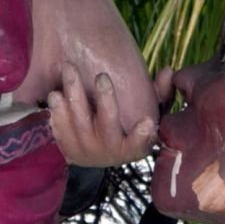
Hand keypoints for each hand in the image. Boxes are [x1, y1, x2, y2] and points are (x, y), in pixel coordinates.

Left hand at [48, 63, 173, 166]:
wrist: (97, 149)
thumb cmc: (128, 125)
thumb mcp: (148, 110)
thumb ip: (160, 92)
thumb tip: (168, 71)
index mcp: (133, 148)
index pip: (139, 144)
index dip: (142, 136)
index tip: (147, 121)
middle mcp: (110, 153)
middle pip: (108, 127)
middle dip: (106, 102)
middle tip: (102, 77)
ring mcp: (87, 153)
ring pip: (80, 127)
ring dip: (74, 101)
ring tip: (69, 76)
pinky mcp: (67, 150)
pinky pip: (60, 133)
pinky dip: (58, 115)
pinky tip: (55, 96)